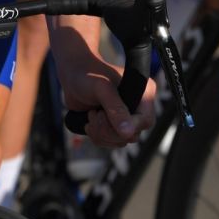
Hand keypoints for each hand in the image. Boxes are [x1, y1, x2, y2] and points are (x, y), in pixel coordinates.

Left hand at [50, 24, 155, 147]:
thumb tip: (127, 133)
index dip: (126, 125)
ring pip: (121, 141)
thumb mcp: (102, 89)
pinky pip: (111, 143)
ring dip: (101, 134)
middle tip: (95, 115)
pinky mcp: (114, 126)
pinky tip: (89, 122)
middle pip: (132, 135)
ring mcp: (126, 118)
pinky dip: (98, 137)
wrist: (73, 76)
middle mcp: (138, 107)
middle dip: (108, 130)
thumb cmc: (88, 76)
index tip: (104, 115)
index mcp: (144, 93)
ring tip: (91, 115)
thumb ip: (115, 109)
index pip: (145, 121)